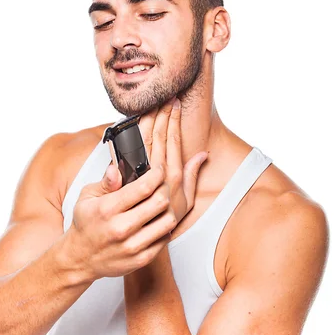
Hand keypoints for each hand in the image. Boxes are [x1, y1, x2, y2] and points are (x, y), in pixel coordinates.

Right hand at [67, 143, 176, 281]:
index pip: (144, 187)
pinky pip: (165, 238)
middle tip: (162, 184)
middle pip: (160, 201)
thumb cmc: (85, 224)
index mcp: (108, 209)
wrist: (81, 259)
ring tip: (161, 203)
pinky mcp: (141, 259)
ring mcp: (133, 246)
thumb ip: (105, 182)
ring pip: (168, 220)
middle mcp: (121, 228)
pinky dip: (165, 226)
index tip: (159, 169)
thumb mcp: (87, 197)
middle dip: (165, 187)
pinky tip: (157, 220)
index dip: (157, 174)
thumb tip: (117, 168)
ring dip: (169, 208)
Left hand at [138, 97, 207, 226]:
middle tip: (164, 94)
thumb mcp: (183, 201)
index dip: (174, 120)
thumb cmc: (162, 219)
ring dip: (150, 120)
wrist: (134, 239)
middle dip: (162, 114)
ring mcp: (145, 179)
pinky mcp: (130, 183)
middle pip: (160, 137)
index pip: (173, 140)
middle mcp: (161, 176)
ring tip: (152, 101)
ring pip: (147, 141)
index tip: (174, 102)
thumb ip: (192, 176)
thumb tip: (203, 154)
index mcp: (173, 176)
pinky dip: (134, 136)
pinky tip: (135, 121)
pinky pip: (131, 154)